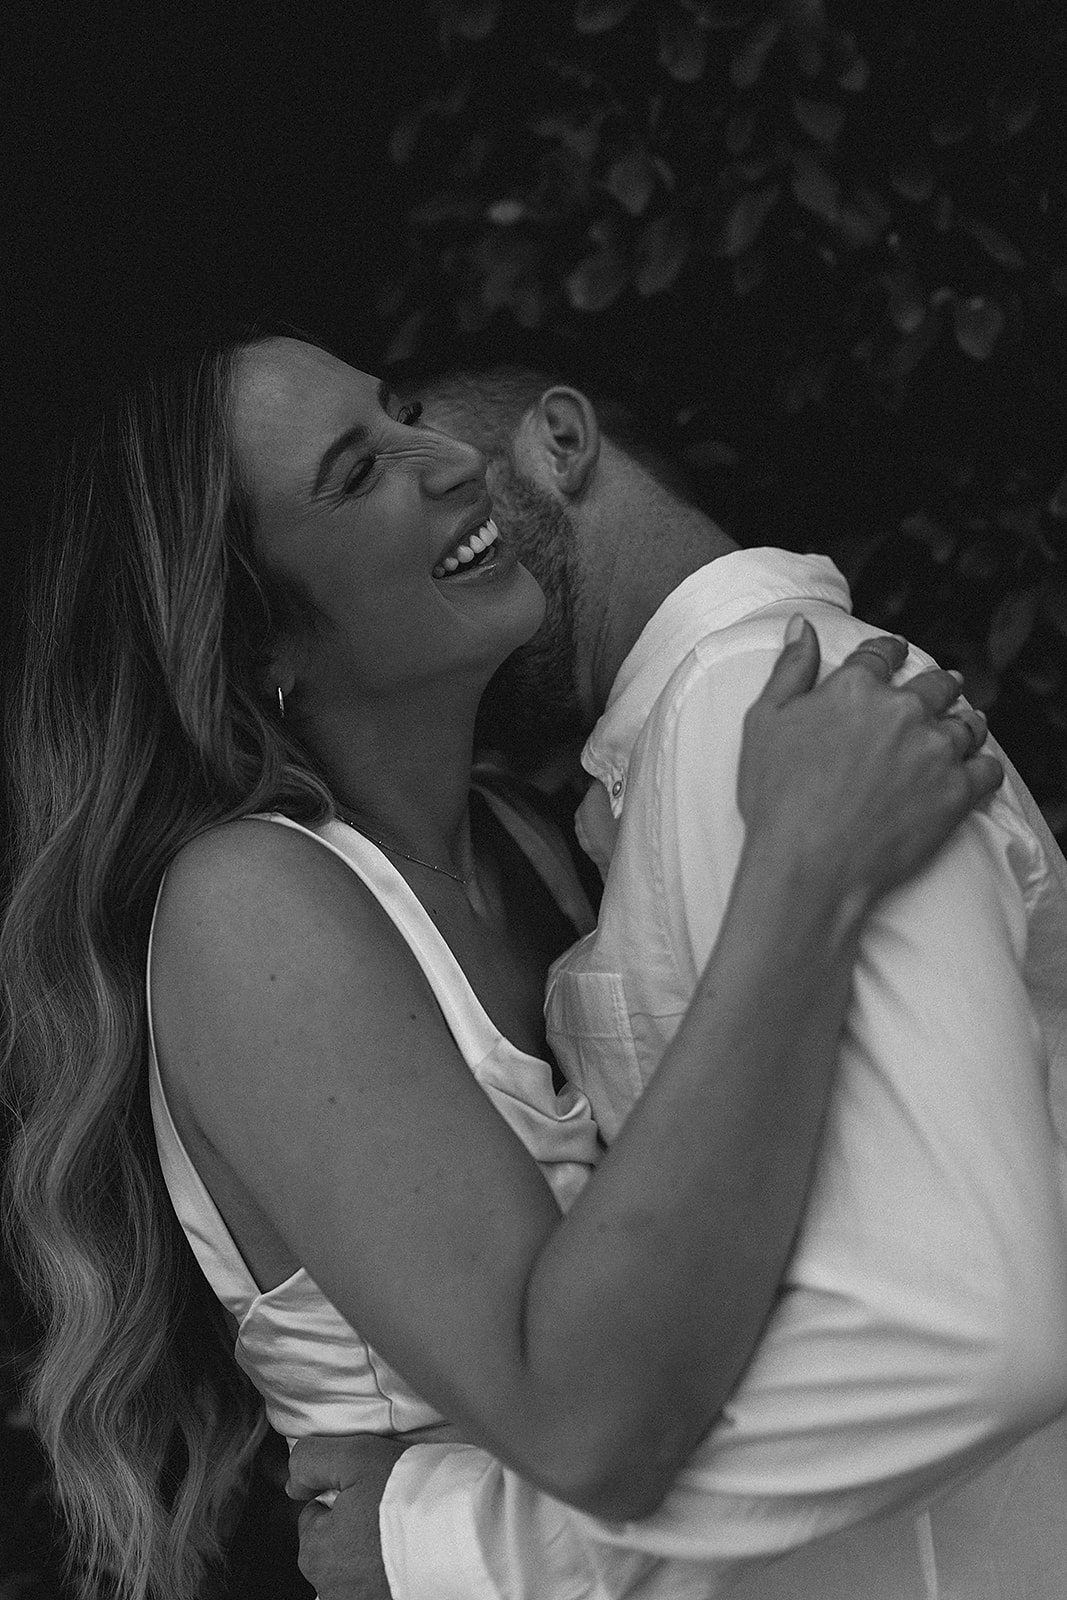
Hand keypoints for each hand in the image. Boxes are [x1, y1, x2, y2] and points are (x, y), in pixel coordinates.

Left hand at [288, 1434, 407, 1599]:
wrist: (461, 1538)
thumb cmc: (406, 1498)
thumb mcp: (354, 1456)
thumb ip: (312, 1461)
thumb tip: (295, 1481)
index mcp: (315, 1552)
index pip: (315, 1516)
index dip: (342, 1496)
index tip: (367, 1490)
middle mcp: (331, 1588)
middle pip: (336, 1545)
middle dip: (357, 1527)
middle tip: (388, 1508)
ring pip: (359, 1569)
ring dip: (375, 1553)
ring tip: (404, 1532)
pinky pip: (380, 1584)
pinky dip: (391, 1572)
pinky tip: (411, 1557)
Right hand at [737, 618, 1002, 911]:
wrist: (808, 865)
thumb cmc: (776, 797)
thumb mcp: (764, 723)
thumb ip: (790, 669)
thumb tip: (804, 625)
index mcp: (856, 689)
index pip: (884, 654)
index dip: (890, 652)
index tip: (895, 654)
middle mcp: (903, 711)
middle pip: (936, 684)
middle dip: (937, 685)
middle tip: (939, 691)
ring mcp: (935, 751)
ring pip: (967, 724)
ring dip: (964, 723)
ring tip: (961, 728)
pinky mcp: (957, 793)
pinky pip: (987, 769)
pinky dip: (982, 766)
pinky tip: (973, 769)